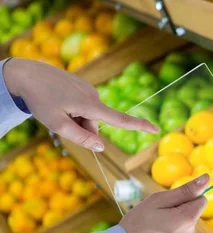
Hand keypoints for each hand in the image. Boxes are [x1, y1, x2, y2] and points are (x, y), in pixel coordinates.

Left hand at [4, 58, 158, 151]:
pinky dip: (72, 108)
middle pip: (94, 124)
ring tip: (55, 106)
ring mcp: (88, 89)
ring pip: (87, 115)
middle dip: (80, 128)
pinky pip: (82, 105)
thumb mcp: (57, 124)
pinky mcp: (81, 86)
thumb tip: (102, 148)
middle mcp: (94, 96)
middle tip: (58, 120)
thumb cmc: (39, 99)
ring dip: (74, 117)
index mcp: (90, 106)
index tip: (156, 129)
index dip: (139, 126)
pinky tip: (57, 99)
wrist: (25, 73)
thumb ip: (82, 138)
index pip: (120, 120)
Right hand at [119, 174, 209, 232]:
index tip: (169, 205)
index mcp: (188, 219)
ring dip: (177, 228)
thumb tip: (207, 178)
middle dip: (180, 214)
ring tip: (155, 232)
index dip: (185, 199)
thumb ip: (186, 190)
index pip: (201, 200)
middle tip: (158, 220)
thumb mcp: (158, 200)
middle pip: (193, 215)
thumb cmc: (137, 224)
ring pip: (187, 229)